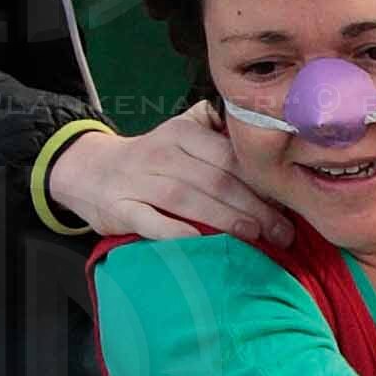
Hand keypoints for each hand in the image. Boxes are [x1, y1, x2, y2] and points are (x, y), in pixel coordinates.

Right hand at [45, 106, 273, 246]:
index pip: (229, 156)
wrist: (88, 169)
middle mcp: (162, 153)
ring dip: (224, 218)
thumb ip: (219, 133)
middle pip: (215, 178)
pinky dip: (174, 232)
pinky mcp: (119, 207)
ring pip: (187, 198)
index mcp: (183, 133)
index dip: (261, 181)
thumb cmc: (150, 158)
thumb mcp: (181, 132)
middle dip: (254, 206)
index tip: (287, 203)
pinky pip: (150, 221)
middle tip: (283, 232)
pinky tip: (199, 243)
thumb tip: (270, 140)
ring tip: (255, 236)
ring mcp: (139, 181)